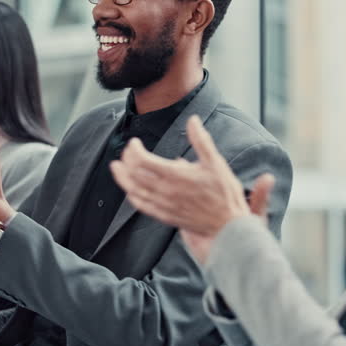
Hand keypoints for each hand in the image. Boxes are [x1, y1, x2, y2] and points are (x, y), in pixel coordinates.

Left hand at [110, 115, 274, 264]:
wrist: (228, 225)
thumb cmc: (224, 194)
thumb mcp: (215, 162)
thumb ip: (201, 140)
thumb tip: (193, 120)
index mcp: (176, 175)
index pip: (142, 160)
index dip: (133, 149)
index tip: (134, 142)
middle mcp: (166, 191)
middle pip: (134, 174)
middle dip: (126, 160)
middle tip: (126, 152)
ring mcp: (164, 205)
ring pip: (134, 191)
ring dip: (122, 178)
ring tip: (116, 167)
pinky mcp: (165, 217)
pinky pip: (142, 206)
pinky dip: (132, 196)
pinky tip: (129, 191)